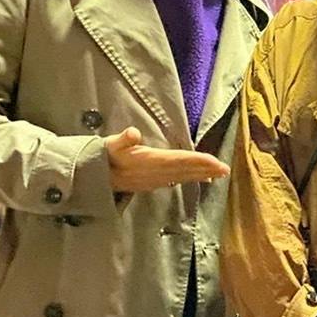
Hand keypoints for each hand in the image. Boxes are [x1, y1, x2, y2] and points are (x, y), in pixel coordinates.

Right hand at [104, 127, 229, 192]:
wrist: (90, 177)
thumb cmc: (102, 156)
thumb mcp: (109, 145)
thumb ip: (121, 140)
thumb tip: (132, 133)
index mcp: (148, 162)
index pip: (178, 161)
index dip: (198, 162)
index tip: (215, 163)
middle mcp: (154, 174)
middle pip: (184, 171)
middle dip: (205, 170)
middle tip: (226, 170)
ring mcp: (153, 181)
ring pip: (182, 177)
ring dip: (201, 175)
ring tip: (218, 174)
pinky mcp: (151, 184)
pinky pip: (175, 181)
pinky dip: (189, 179)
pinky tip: (200, 179)